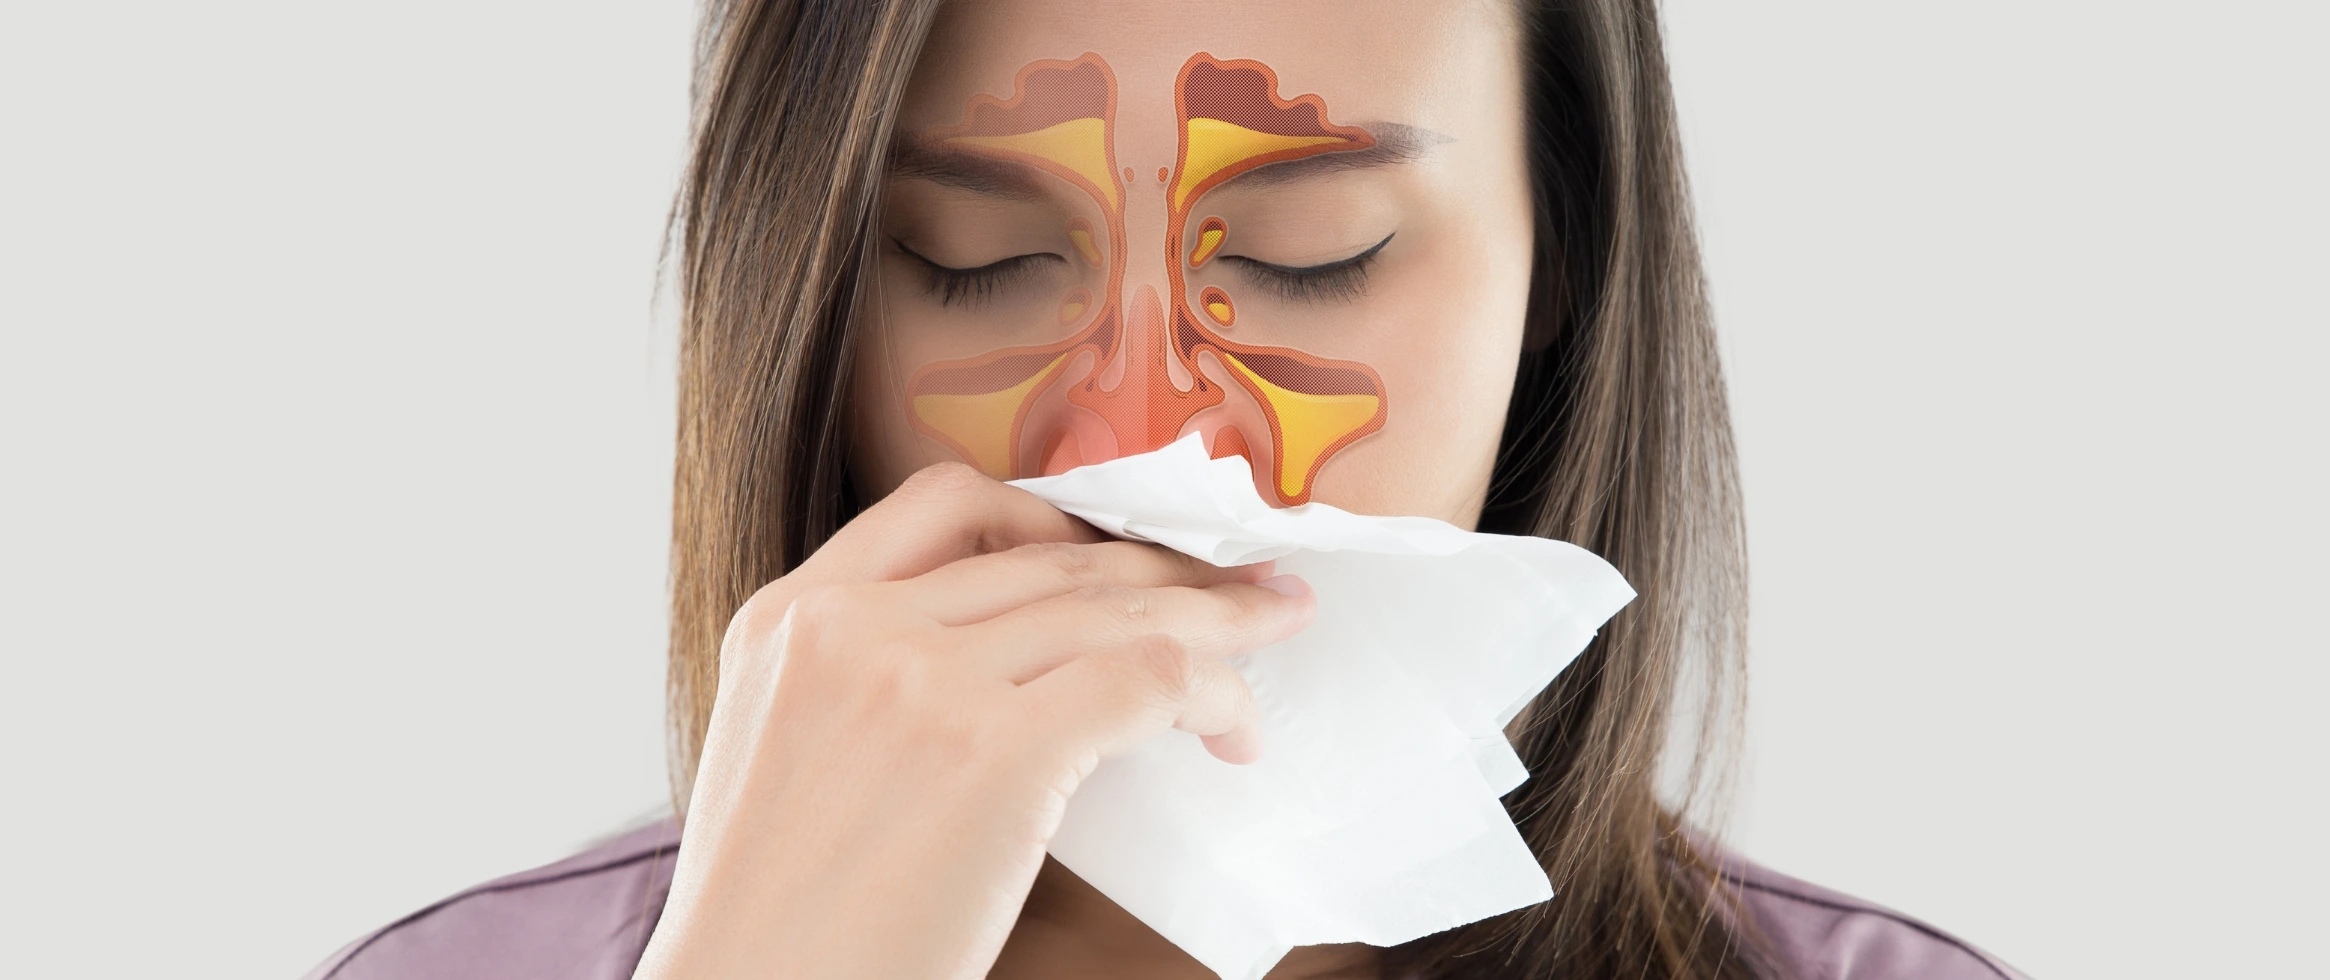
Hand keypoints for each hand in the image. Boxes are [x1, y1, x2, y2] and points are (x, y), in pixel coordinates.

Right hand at [633, 463, 1315, 979]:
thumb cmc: (784, 923)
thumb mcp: (782, 751)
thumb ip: (867, 680)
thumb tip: (1014, 664)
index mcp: (788, 618)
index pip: (944, 506)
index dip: (1056, 521)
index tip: (1119, 553)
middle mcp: (851, 628)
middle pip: (1050, 561)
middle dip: (1163, 567)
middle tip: (1242, 584)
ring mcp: (922, 682)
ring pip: (1113, 610)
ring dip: (1214, 621)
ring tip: (1271, 632)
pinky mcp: (995, 751)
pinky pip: (1146, 682)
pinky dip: (1213, 694)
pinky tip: (1234, 728)